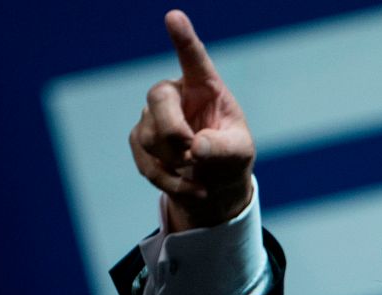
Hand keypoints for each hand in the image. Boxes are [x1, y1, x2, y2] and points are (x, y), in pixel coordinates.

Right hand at [129, 10, 254, 231]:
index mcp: (205, 87)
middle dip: (173, 131)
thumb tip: (196, 148)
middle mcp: (176, 94)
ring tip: (198, 170)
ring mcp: (153, 116)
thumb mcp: (239, 153)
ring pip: (149, 136)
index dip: (184, 39)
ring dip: (176, 162)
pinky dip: (171, 182)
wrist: (215, 183)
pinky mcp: (141, 141)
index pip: (193, 59)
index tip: (174, 17)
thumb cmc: (231, 157)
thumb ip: (224, 148)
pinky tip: (195, 189)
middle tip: (191, 153)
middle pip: (158, 98)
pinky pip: (146, 163)